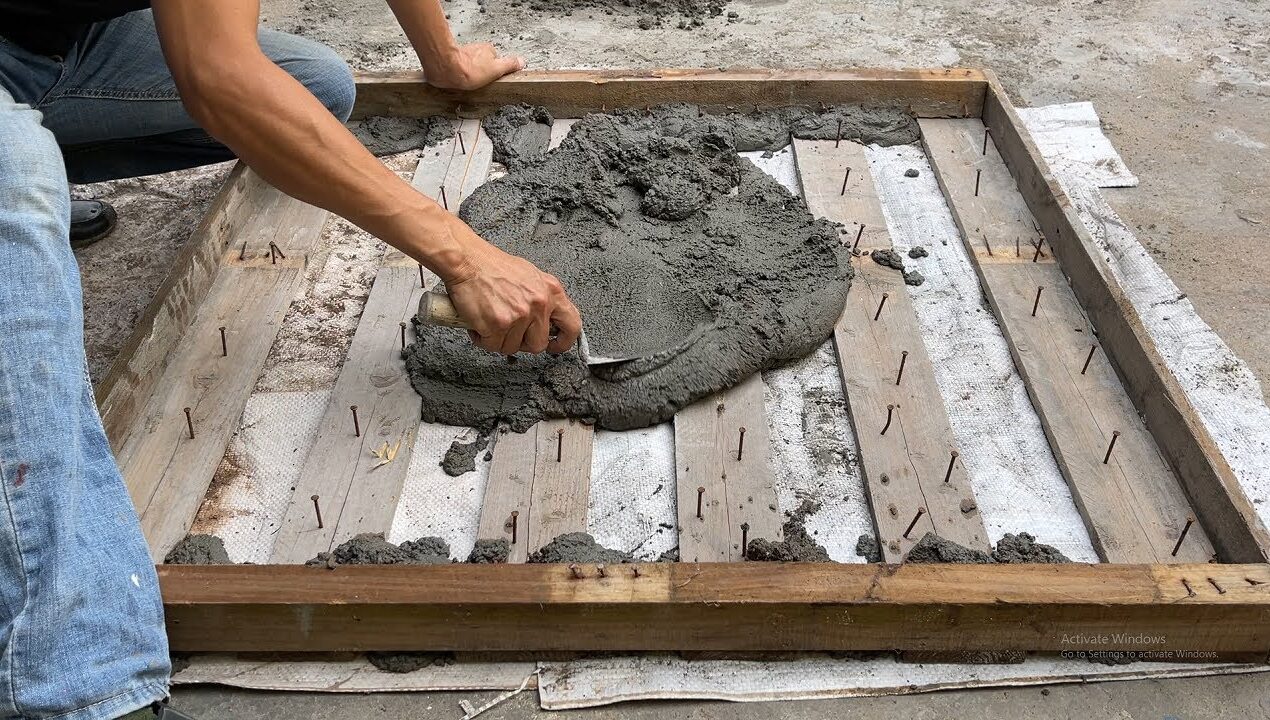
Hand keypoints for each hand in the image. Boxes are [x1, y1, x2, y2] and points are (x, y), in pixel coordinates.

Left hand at [427, 43, 524, 90]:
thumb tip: (522, 62)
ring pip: (469, 66)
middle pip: (482, 63)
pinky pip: (457, 69)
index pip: (496, 61)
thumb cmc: (468, 70)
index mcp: (487, 49)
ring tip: (466, 84)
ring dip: (468, 74)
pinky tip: (456, 83)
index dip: (494, 73)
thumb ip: (509, 65)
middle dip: (480, 73)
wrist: (445, 69)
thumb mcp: (496, 70)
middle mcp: (475, 48)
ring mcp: (462, 53)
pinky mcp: (449, 59)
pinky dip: (457, 75)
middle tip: (478, 84)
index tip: (491, 80)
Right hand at [443, 220, 581, 355]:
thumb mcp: (530, 277)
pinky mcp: (499, 324)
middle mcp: (539, 304)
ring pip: (512, 348)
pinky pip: (492, 346)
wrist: (467, 261)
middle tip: (509, 331)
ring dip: (499, 340)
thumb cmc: (492, 266)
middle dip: (522, 342)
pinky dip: (482, 338)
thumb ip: (542, 298)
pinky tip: (480, 323)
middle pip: (538, 344)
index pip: (572, 325)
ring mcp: (520, 315)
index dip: (563, 342)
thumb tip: (547, 320)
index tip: (555, 346)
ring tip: (491, 321)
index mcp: (551, 290)